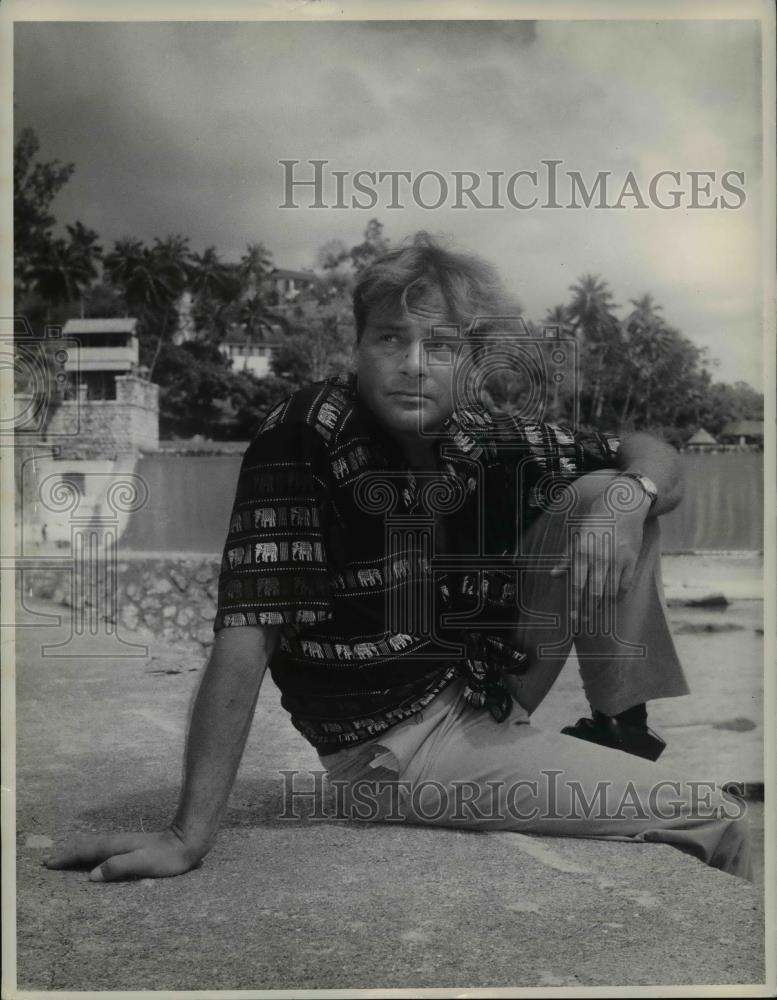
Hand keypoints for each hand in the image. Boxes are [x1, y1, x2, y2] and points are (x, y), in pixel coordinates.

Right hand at [43, 826, 204, 881]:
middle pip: (87, 846)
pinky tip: (93, 854)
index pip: (86, 852)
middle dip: (67, 852)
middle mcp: (117, 842)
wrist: (187, 842)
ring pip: (94, 845)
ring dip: (77, 849)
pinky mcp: (131, 847)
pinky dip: (90, 850)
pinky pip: (102, 847)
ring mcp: (124, 843)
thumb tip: (91, 875)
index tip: (49, 862)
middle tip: (48, 859)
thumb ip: (118, 867)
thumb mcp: (143, 863)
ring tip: (64, 854)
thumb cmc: (167, 857)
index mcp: (116, 846)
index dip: (67, 857)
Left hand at [550, 489, 649, 628]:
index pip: (577, 584)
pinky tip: (613, 601)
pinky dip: (619, 595)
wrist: (624, 505)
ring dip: (603, 606)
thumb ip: (567, 557)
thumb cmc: (597, 519)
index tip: (572, 617)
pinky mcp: (631, 560)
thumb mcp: (577, 535)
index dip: (574, 603)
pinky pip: (625, 584)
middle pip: (594, 592)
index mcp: (583, 552)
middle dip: (588, 610)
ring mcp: (617, 560)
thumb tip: (553, 574)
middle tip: (584, 622)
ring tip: (597, 615)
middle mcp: (600, 557)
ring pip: (610, 591)